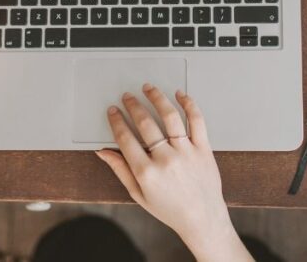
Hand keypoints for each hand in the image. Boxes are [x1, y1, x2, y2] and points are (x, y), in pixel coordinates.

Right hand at [95, 84, 251, 261]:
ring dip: (157, 98)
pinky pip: (197, 121)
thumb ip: (120, 170)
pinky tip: (180, 95)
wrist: (202, 219)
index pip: (126, 138)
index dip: (116, 121)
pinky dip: (189, 105)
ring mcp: (186, 152)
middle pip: (145, 123)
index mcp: (147, 172)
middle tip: (128, 97)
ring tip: (149, 88)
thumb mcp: (138, 194)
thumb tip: (103, 152)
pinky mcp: (203, 149)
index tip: (113, 111)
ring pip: (170, 116)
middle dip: (133, 106)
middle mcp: (166, 159)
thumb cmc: (171, 209)